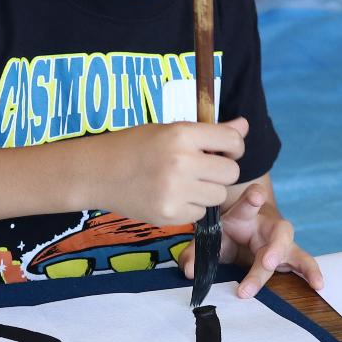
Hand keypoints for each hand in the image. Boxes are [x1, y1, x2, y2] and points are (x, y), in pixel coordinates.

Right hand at [94, 117, 245, 225]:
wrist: (96, 173)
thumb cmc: (134, 147)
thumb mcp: (169, 130)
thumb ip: (209, 132)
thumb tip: (244, 126)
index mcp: (181, 135)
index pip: (231, 140)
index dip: (233, 146)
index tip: (224, 149)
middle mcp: (181, 163)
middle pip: (230, 172)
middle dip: (221, 170)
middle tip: (203, 168)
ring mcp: (175, 192)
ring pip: (218, 196)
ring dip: (208, 190)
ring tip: (185, 183)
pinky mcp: (169, 215)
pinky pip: (200, 214)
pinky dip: (191, 207)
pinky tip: (172, 196)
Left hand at [189, 182, 323, 298]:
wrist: (241, 232)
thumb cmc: (225, 234)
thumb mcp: (210, 240)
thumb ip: (196, 253)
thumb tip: (190, 270)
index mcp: (244, 215)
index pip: (248, 203)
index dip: (253, 198)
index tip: (256, 196)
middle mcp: (266, 226)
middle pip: (277, 232)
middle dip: (275, 247)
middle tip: (267, 262)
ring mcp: (280, 241)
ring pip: (293, 248)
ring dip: (301, 264)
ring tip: (312, 280)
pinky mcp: (288, 255)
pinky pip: (302, 263)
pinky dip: (311, 273)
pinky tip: (319, 285)